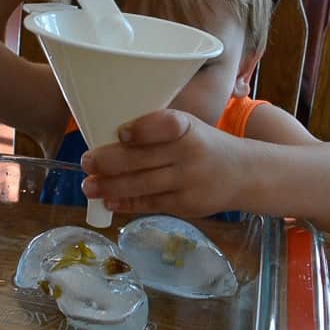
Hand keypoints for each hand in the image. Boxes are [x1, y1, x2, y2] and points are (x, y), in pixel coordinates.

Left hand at [81, 110, 246, 217]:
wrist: (243, 174)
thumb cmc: (203, 144)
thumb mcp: (189, 127)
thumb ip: (157, 132)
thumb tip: (108, 140)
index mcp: (188, 126)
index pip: (165, 124)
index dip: (142, 129)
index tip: (120, 133)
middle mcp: (190, 153)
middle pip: (144, 158)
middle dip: (110, 161)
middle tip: (86, 162)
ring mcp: (189, 181)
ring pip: (143, 184)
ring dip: (111, 186)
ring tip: (88, 186)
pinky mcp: (187, 205)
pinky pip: (151, 204)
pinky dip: (127, 203)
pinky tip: (108, 201)